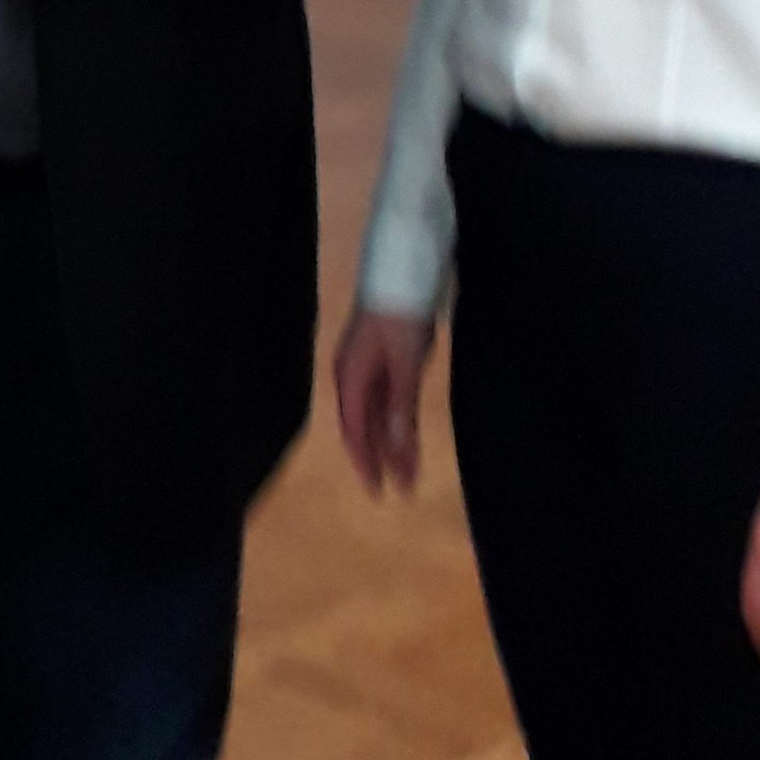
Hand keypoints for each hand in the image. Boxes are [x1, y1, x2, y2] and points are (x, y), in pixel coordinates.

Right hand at [333, 307, 434, 496]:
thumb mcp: (405, 363)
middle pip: (364, 426)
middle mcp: (353, 376)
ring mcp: (367, 366)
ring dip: (391, 441)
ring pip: (376, 414)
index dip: (366, 462)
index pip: (354, 431)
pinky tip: (405, 432)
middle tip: (401, 488)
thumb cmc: (400, 313)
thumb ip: (400, 407)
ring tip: (409, 468)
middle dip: (381, 458)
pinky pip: (387, 398)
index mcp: (350, 378)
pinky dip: (396, 419)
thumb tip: (396, 449)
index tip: (379, 491)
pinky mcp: (384, 357)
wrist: (403, 267)